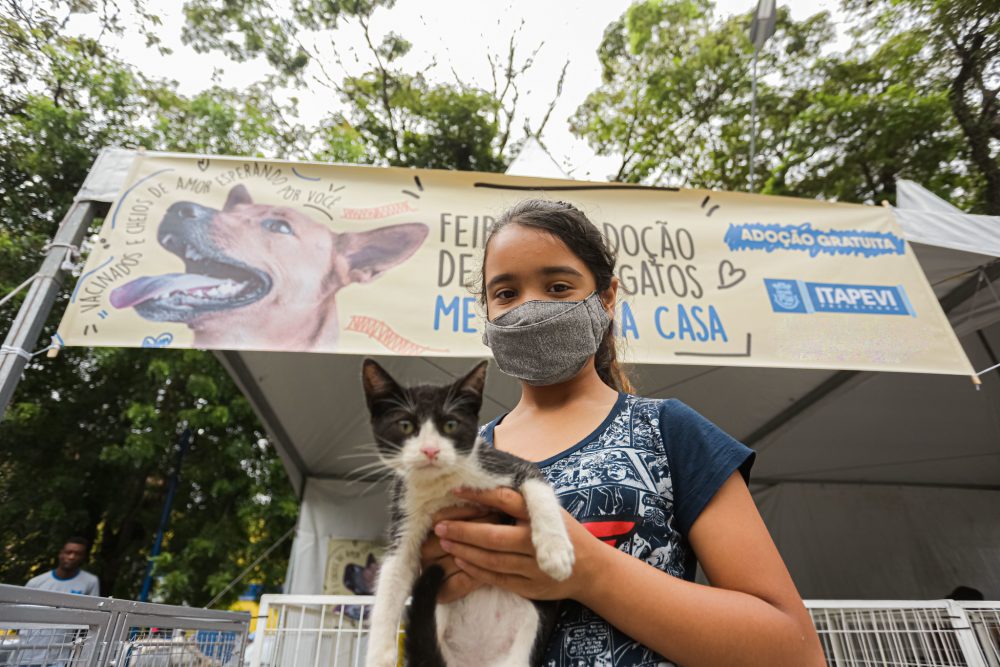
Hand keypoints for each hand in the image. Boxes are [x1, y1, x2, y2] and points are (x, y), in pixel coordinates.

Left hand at [433, 487, 600, 600]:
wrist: (590, 568)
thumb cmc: (563, 533)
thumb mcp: (550, 511)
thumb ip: (521, 504)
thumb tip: (484, 487)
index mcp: (541, 517)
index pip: (505, 500)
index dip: (479, 495)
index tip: (455, 490)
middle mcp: (537, 542)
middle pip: (492, 536)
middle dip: (462, 530)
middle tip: (439, 525)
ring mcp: (533, 567)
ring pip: (491, 560)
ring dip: (464, 550)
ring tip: (444, 541)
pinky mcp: (530, 587)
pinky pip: (496, 578)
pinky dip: (476, 569)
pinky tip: (461, 560)